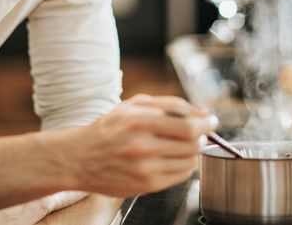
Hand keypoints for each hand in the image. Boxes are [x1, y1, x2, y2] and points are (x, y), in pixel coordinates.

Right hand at [56, 94, 215, 196]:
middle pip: (193, 144)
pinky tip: (172, 157)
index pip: (188, 126)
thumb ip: (170, 104)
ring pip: (189, 161)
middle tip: (200, 133)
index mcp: (139, 122)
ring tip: (182, 144)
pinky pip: (180, 176)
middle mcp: (142, 147)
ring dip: (193, 151)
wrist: (80, 158)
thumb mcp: (134, 105)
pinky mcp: (146, 186)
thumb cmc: (109, 128)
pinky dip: (184, 165)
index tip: (211, 121)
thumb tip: (202, 112)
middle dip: (202, 137)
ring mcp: (145, 169)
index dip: (206, 124)